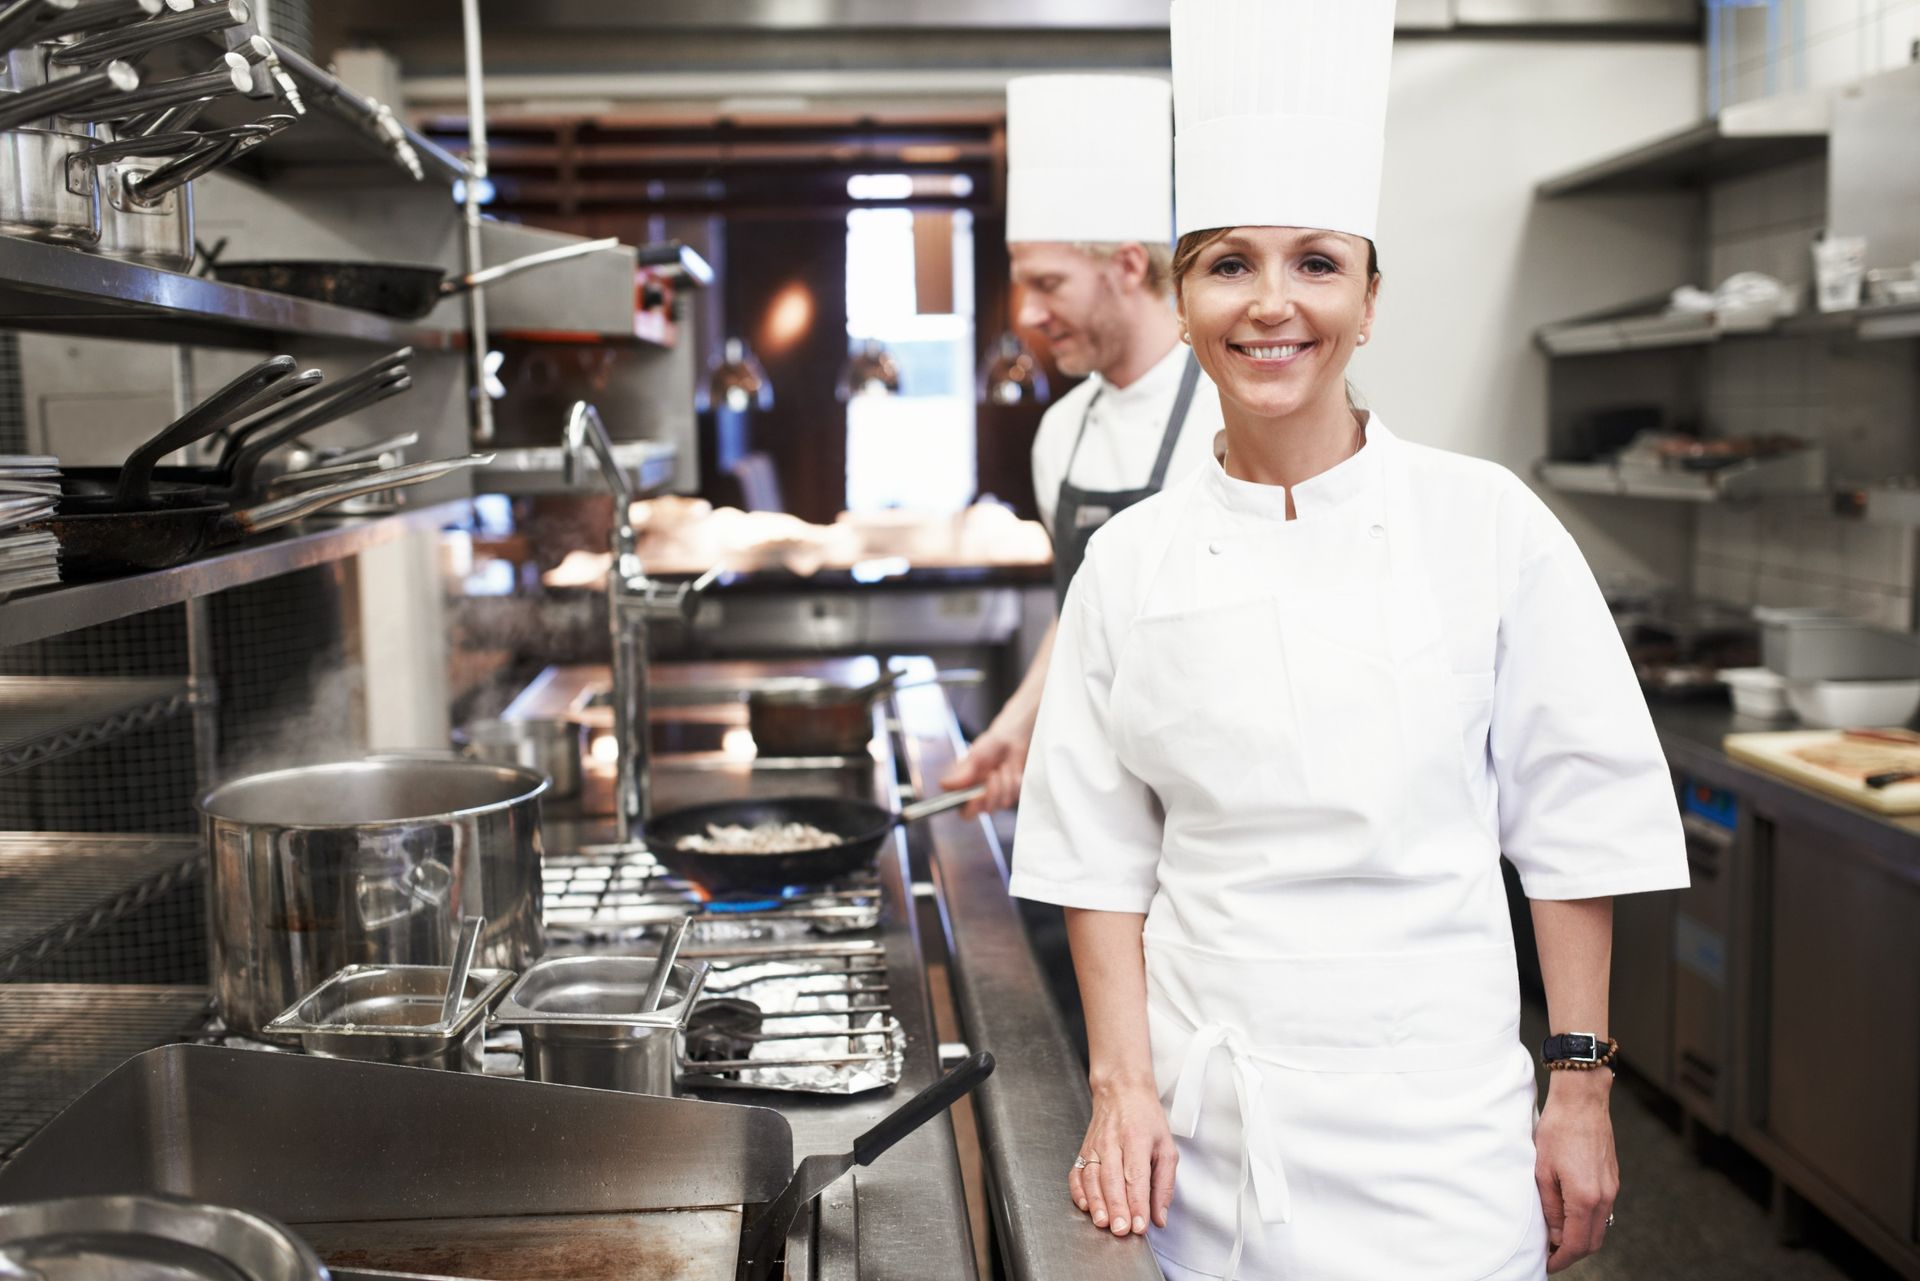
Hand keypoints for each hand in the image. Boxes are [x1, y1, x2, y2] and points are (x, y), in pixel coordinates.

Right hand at [940, 715, 1031, 818]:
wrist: (1011, 739)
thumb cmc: (988, 747)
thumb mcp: (974, 757)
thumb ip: (962, 773)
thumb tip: (943, 784)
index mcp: (966, 791)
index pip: (965, 813)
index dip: (971, 809)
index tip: (977, 796)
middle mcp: (981, 797)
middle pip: (986, 810)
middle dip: (992, 792)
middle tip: (993, 774)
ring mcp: (998, 797)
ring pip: (1003, 802)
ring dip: (1005, 781)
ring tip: (1002, 766)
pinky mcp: (1013, 793)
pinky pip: (1016, 793)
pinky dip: (1014, 779)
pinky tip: (1012, 769)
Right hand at [1069, 1079, 1177, 1238]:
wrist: (1121, 1091)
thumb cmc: (1145, 1119)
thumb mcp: (1166, 1146)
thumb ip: (1164, 1184)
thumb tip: (1159, 1217)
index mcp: (1137, 1138)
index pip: (1136, 1175)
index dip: (1138, 1202)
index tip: (1140, 1225)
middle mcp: (1113, 1142)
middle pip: (1112, 1178)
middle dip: (1116, 1207)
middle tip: (1121, 1230)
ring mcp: (1095, 1145)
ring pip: (1092, 1177)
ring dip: (1097, 1202)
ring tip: (1102, 1223)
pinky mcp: (1083, 1150)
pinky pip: (1076, 1173)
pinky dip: (1078, 1191)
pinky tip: (1085, 1206)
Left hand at [1535, 1071, 1617, 1271]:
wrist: (1582, 1100)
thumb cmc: (1557, 1130)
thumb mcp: (1542, 1171)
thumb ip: (1551, 1208)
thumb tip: (1555, 1235)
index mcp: (1585, 1198)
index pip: (1576, 1244)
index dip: (1561, 1259)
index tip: (1546, 1264)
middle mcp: (1604, 1197)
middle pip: (1592, 1241)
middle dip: (1572, 1253)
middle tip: (1550, 1254)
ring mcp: (1612, 1188)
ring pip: (1600, 1228)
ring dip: (1581, 1238)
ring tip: (1556, 1237)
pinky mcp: (1613, 1178)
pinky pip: (1603, 1211)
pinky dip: (1588, 1221)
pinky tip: (1570, 1216)